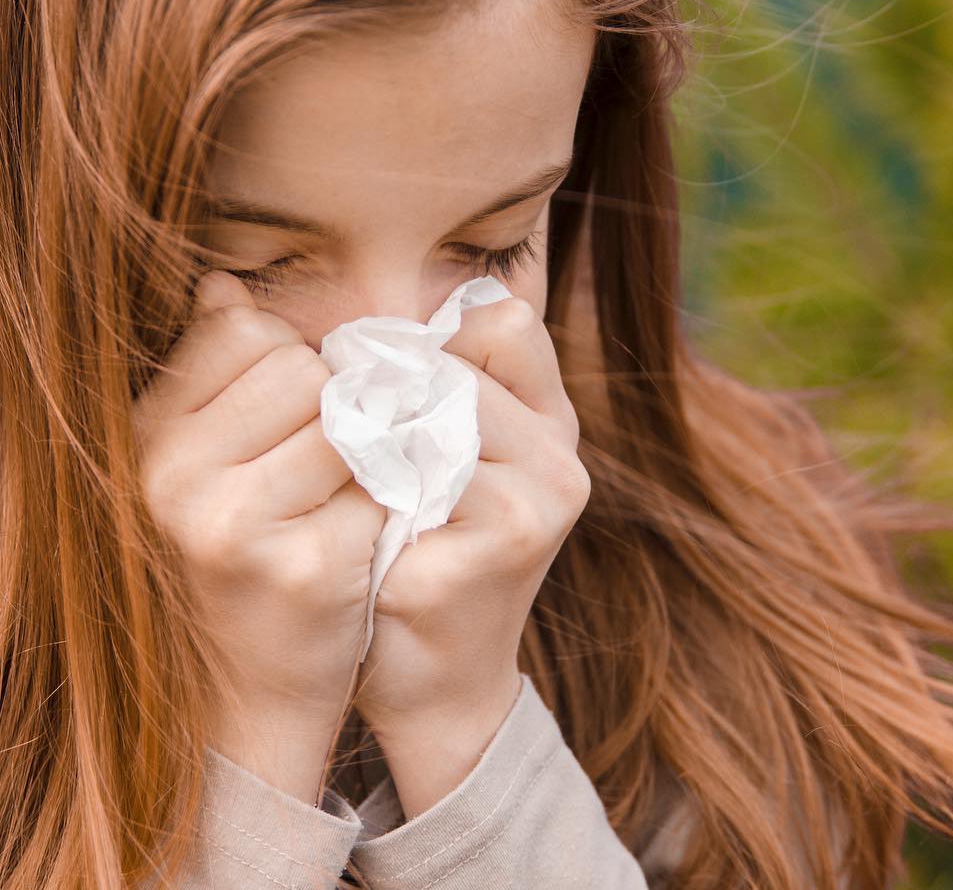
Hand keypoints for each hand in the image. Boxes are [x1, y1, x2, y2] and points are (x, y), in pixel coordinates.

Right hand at [132, 271, 386, 800]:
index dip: (291, 361)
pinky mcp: (301, 566)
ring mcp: (233, 524)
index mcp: (150, 435)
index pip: (245, 327)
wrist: (249, 684)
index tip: (297, 408)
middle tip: (324, 463)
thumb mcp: (206, 460)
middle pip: (303, 369)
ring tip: (339, 498)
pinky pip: (379, 486)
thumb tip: (224, 284)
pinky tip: (358, 539)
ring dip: (363, 454)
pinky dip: (383, 506)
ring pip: (349, 421)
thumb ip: (216, 370)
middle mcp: (174, 475)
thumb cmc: (241, 551)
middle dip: (331, 406)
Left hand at [354, 295, 590, 816]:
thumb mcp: (443, 467)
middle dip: (387, 388)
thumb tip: (356, 334)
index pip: (503, 321)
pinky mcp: (503, 543)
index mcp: (552, 424)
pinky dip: (371, 489)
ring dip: (376, 435)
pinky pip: (416, 473)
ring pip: (435, 410)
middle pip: (457, 362)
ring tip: (349, 477)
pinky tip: (359, 522)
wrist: (436, 683)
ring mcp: (539, 500)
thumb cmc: (422, 558)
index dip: (431, 340)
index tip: (379, 381)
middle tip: (343, 428)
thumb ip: (433, 396)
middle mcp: (559, 456)